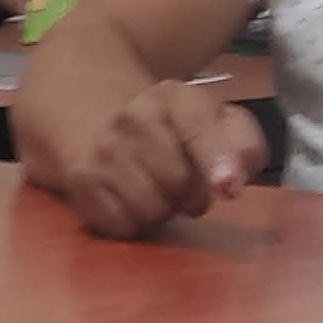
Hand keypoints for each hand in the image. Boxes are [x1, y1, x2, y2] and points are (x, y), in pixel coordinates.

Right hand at [45, 76, 267, 238]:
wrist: (88, 111)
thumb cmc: (168, 129)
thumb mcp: (213, 120)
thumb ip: (242, 144)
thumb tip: (232, 182)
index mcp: (175, 96)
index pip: (197, 125)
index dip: (216, 158)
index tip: (228, 188)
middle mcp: (134, 117)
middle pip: (179, 184)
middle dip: (190, 195)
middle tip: (181, 184)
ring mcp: (103, 148)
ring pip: (151, 210)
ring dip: (161, 211)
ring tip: (154, 189)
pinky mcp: (79, 180)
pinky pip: (122, 226)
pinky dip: (131, 223)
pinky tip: (127, 199)